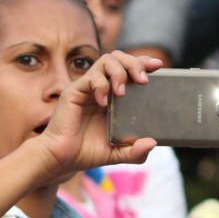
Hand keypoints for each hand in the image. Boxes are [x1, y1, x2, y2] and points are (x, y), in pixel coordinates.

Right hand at [31, 49, 159, 178]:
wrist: (60, 159)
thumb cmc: (85, 153)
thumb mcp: (116, 153)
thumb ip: (135, 151)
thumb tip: (152, 143)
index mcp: (112, 96)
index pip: (128, 68)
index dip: (142, 63)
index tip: (158, 66)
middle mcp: (100, 87)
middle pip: (119, 57)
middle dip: (134, 63)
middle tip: (143, 80)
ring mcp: (87, 87)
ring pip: (106, 60)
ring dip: (119, 72)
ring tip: (122, 92)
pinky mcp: (74, 91)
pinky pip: (91, 77)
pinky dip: (101, 86)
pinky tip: (103, 103)